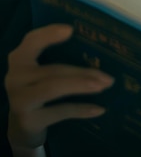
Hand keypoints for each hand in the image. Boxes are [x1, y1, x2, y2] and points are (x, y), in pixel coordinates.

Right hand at [5, 24, 114, 156]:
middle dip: (81, 71)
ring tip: (104, 85)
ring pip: (54, 88)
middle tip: (107, 75)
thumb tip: (97, 52)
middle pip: (52, 69)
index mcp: (20, 59)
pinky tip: (100, 109)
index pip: (31, 41)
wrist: (21, 126)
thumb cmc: (37, 89)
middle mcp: (15, 77)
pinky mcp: (28, 121)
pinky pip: (60, 112)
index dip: (49, 34)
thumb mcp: (41, 71)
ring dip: (82, 85)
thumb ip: (58, 58)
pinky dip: (81, 110)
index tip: (70, 30)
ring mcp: (20, 100)